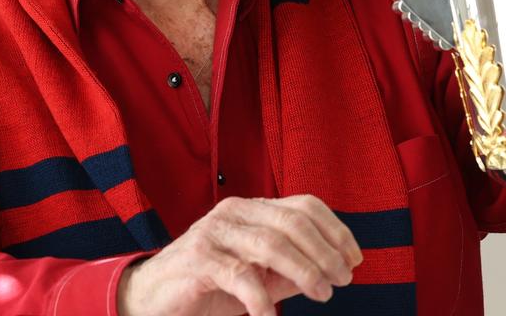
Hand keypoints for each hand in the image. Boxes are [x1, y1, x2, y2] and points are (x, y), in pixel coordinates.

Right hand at [118, 195, 362, 315]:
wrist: (151, 299)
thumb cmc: (209, 286)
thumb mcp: (259, 277)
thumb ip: (291, 272)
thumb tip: (333, 270)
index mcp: (253, 209)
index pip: (304, 206)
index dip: (335, 230)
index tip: (354, 259)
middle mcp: (234, 212)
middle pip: (292, 222)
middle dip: (325, 252)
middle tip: (342, 280)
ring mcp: (214, 232)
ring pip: (271, 244)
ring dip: (304, 271)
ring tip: (322, 294)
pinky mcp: (197, 258)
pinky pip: (239, 275)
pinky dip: (260, 298)